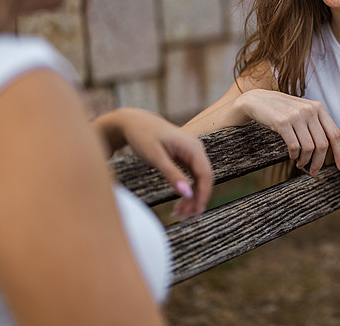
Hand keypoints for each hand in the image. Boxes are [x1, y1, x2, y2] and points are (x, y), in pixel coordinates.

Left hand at [94, 108, 212, 217]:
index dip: (203, 195)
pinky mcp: (185, 156)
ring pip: (198, 179)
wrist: (134, 122)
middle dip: (196, 199)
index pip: (206, 175)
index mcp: (193, 147)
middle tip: (184, 218)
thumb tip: (187, 194)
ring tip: (179, 214)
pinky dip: (186, 189)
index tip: (196, 212)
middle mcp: (196, 149)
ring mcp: (192, 153)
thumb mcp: (156, 157)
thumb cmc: (143, 136)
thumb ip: (172, 175)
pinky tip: (179, 202)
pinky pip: (191, 176)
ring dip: (191, 197)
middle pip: (204, 179)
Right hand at [235, 89, 339, 176]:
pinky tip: (292, 156)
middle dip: (319, 162)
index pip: (335, 134)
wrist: (258, 101)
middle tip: (313, 171)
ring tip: (300, 164)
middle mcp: (310, 110)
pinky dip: (294, 156)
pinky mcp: (282, 122)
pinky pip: (294, 146)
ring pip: (309, 148)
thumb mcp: (304, 112)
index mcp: (318, 108)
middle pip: (323, 145)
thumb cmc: (283, 111)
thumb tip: (332, 149)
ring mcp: (296, 115)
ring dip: (305, 161)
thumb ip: (318, 125)